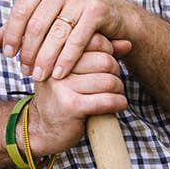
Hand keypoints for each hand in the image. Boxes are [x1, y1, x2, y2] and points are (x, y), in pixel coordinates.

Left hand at [0, 0, 133, 81]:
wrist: (117, 16)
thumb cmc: (74, 16)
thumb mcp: (46, 16)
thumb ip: (19, 27)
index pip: (20, 9)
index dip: (11, 34)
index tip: (8, 55)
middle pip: (36, 23)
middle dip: (29, 50)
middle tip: (25, 70)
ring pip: (55, 33)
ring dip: (45, 58)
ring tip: (39, 76)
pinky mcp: (97, 10)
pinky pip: (77, 40)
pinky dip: (66, 60)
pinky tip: (58, 74)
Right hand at [28, 34, 128, 153]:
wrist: (42, 128)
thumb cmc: (63, 96)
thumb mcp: (76, 71)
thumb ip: (100, 54)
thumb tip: (127, 43)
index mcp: (56, 52)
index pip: (92, 40)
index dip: (107, 50)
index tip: (105, 62)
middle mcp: (56, 65)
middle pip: (104, 60)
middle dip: (115, 72)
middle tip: (110, 82)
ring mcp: (62, 86)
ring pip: (109, 81)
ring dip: (118, 90)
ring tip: (112, 94)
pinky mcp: (71, 106)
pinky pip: (108, 100)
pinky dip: (119, 103)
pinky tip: (116, 105)